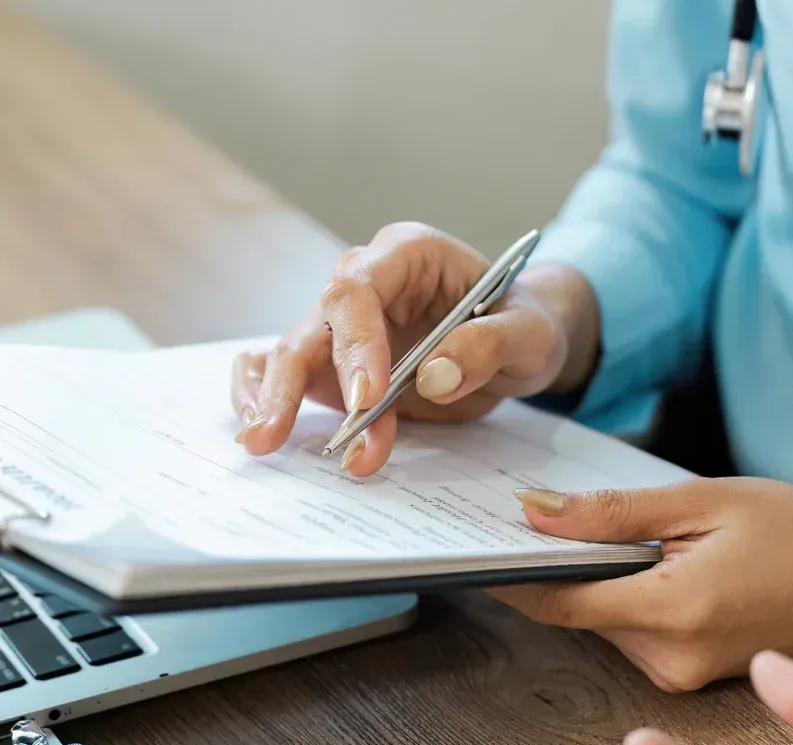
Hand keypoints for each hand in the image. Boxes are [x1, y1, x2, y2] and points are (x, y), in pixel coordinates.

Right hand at [230, 223, 598, 476]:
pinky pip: (283, 370)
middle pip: (316, 325)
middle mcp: (366, 281)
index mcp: (409, 255)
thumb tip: (434, 377)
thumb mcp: (532, 335)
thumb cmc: (526, 324)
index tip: (368, 400)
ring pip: (292, 353)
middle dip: (295, 382)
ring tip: (261, 441)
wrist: (519, 341)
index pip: (361, 290)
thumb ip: (491, 346)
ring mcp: (344, 324)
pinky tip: (262, 431)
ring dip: (276, 398)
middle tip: (278, 433)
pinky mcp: (334, 362)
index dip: (356, 344)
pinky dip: (266, 397)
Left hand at [490, 478, 792, 690]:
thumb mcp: (708, 501)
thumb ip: (615, 514)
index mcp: (673, 610)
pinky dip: (625, 594)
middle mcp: (668, 658)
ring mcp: (678, 675)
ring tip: (608, 524)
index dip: (506, 573)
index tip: (467, 542)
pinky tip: (651, 557)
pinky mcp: (688, 675)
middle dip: (551, 564)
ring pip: (602, 619)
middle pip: (575, 609)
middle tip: (527, 508)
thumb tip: (534, 512)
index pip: (557, 599)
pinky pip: (633, 630)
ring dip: (593, 578)